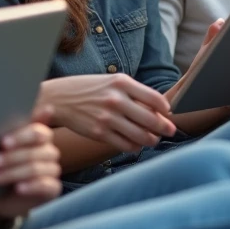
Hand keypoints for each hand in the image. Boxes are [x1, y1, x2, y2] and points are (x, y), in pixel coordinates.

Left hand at [0, 107, 62, 218]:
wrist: (4, 196)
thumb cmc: (5, 165)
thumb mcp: (6, 146)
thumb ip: (14, 127)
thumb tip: (37, 108)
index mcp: (41, 136)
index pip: (38, 132)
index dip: (20, 137)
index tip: (3, 143)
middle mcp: (49, 151)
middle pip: (34, 151)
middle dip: (11, 157)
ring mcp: (52, 170)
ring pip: (35, 168)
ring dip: (12, 173)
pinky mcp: (52, 188)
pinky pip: (44, 185)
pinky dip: (30, 186)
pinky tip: (18, 188)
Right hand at [38, 74, 175, 150]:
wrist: (59, 99)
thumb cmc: (89, 89)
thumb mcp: (111, 81)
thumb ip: (134, 92)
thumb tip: (159, 108)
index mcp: (121, 82)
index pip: (155, 98)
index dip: (166, 109)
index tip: (168, 113)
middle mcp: (116, 99)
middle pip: (151, 119)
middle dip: (165, 128)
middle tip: (170, 131)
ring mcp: (107, 117)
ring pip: (140, 135)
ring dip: (151, 140)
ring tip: (153, 139)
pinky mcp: (99, 133)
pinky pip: (125, 145)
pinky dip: (134, 147)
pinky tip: (135, 144)